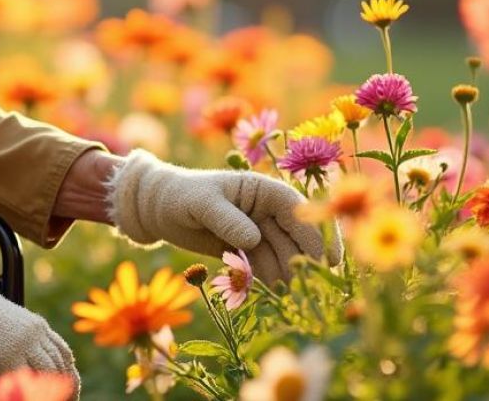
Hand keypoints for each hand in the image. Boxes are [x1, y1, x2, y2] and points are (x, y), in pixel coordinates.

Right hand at [0, 248, 77, 385]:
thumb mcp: (3, 324)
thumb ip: (17, 339)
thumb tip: (18, 359)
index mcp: (35, 325)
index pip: (62, 351)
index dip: (67, 370)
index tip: (69, 385)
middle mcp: (35, 336)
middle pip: (61, 365)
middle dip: (67, 385)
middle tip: (67, 400)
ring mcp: (24, 347)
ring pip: (49, 375)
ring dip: (53, 392)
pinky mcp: (8, 360)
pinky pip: (27, 382)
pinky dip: (31, 392)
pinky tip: (28, 396)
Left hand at [107, 149, 342, 281]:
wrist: (158, 209)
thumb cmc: (180, 195)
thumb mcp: (201, 203)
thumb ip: (226, 218)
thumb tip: (253, 239)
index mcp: (262, 189)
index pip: (298, 211)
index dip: (317, 234)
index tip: (330, 260)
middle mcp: (266, 210)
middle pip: (296, 237)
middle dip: (306, 262)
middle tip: (312, 289)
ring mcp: (258, 231)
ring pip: (283, 256)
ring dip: (289, 276)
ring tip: (290, 298)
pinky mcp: (246, 251)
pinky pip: (265, 267)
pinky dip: (269, 281)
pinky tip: (272, 296)